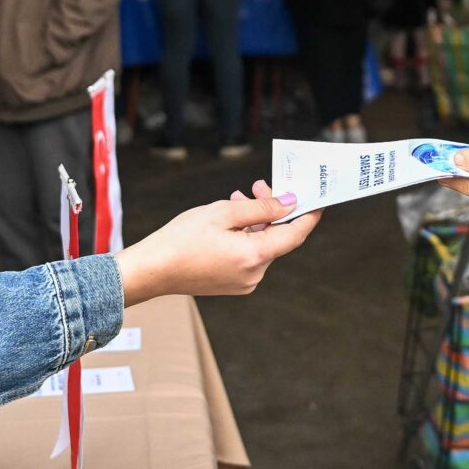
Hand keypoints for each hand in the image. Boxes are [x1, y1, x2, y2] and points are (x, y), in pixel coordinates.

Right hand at [117, 182, 316, 302]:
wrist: (151, 270)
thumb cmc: (181, 239)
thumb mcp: (222, 213)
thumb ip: (260, 207)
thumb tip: (288, 202)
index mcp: (254, 256)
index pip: (295, 234)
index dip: (309, 214)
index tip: (317, 198)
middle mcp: (254, 274)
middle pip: (276, 237)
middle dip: (271, 209)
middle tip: (258, 185)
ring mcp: (243, 282)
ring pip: (261, 245)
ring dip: (255, 221)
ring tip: (237, 198)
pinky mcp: (232, 283)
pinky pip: (248, 255)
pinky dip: (245, 236)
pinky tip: (229, 221)